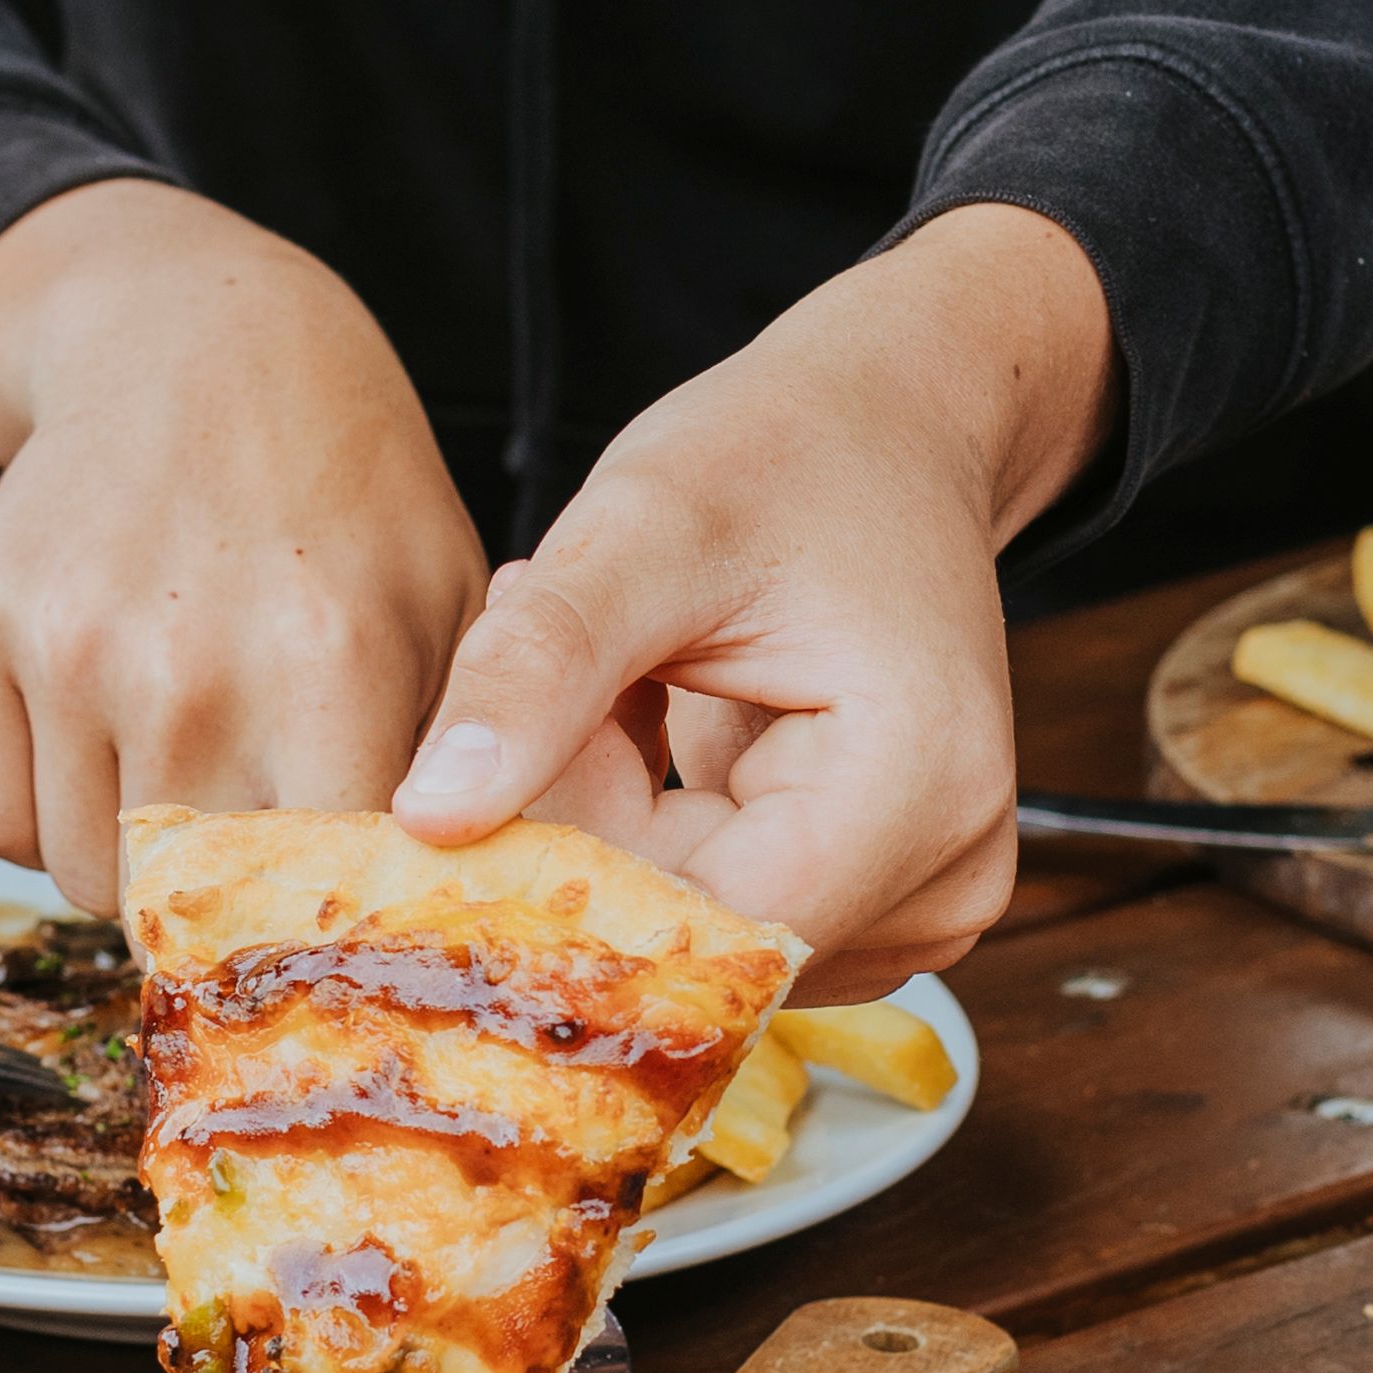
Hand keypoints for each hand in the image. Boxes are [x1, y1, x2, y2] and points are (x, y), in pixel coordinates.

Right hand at [0, 180, 487, 908]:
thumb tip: (431, 932)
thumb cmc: (343, 490)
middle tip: (253, 832)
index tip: (325, 920)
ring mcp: (63, 643)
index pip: (310, 896)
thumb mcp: (448, 611)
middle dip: (224, 898)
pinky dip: (34, 813)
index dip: (317, 925)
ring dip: (126, 860)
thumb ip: (449, 769)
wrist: (198, 342)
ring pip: (79, 878)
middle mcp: (184, 662)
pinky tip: (94, 738)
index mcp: (328, 660)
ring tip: (180, 761)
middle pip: (185, 904)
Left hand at [387, 205, 1112, 994]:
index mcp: (916, 790)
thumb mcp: (640, 532)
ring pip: (690, 935)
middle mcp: (944, 877)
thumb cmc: (783, 456)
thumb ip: (536, 672)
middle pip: (694, 940)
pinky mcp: (879, 906)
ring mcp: (922, 904)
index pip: (701, 930)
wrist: (886, 432)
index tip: (467, 784)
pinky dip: (647, 832)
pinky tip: (646, 719)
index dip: (562, 882)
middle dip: (585, 834)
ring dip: (611, 829)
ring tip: (620, 678)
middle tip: (565, 676)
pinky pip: (714, 916)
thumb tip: (428, 821)